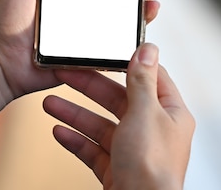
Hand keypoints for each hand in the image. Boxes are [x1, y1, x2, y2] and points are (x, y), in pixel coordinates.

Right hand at [44, 44, 194, 189]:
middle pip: (119, 100)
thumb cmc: (151, 167)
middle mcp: (155, 131)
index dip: (127, 62)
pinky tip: (58, 131)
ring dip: (76, 114)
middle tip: (65, 73)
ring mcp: (135, 152)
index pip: (150, 78)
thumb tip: (148, 49)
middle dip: (90, 88)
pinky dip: (76, 140)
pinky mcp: (118, 171)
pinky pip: (94, 150)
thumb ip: (141, 80)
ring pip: (102, 125)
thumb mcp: (145, 113)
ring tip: (49, 103)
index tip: (104, 51)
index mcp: (171, 113)